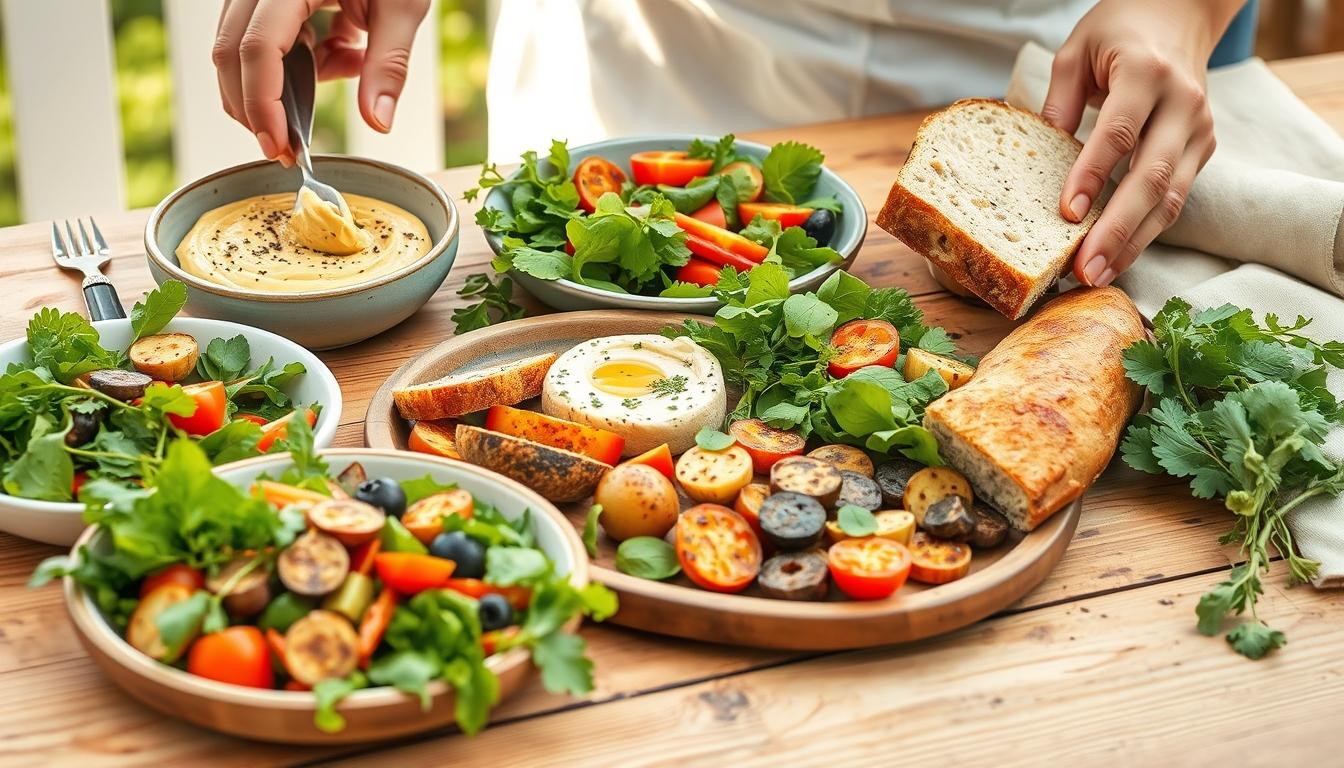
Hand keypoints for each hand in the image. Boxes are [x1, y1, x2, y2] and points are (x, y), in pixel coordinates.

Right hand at [213, 0, 430, 164]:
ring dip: (280, 85)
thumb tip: (378, 122)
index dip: (262, 102)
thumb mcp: (403, 8)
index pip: (257, 46)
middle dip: (255, 107)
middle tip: (287, 150)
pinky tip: (343, 55)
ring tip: (337, 82)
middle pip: (231, 53)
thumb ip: (390, 64)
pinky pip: (269, 43)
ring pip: (243, 51)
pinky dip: (300, 65)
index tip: (279, 146)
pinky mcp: (272, 3)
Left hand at [1042, 0, 1241, 286]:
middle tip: (1084, 268)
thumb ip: (1059, 99)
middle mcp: (1182, 103)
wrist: (1181, 14)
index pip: (1119, 133)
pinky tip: (1118, 257)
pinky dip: (1147, 232)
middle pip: (1152, 176)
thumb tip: (1041, 155)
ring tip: (1098, 274)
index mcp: (1147, 73)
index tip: (1067, 214)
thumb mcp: (1077, 49)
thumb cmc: (1120, 31)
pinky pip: (1176, 198)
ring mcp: (1199, 129)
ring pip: (1171, 197)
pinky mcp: (1204, 149)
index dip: (1093, 176)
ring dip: (1134, 242)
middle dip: (1117, 229)